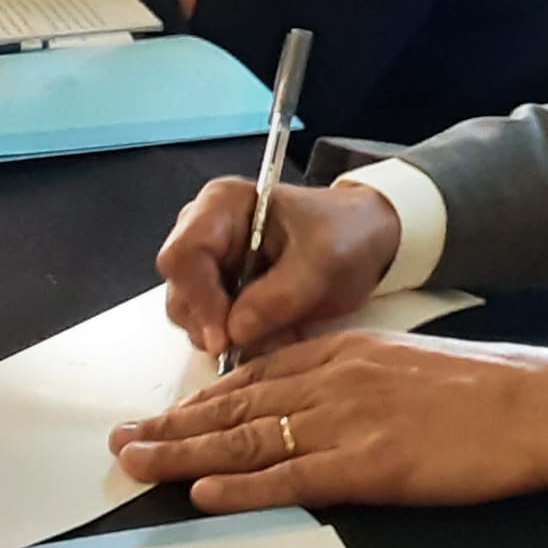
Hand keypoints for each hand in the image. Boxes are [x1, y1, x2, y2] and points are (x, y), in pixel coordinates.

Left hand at [110, 332, 547, 512]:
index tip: (167, 413)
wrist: (534, 402)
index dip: (205, 397)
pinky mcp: (368, 463)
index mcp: (347, 348)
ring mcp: (348, 419)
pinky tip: (203, 491)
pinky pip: (290, 476)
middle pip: (238, 403)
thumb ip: (356, 377)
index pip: (258, 372)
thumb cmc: (483, 387)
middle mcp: (336, 376)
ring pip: (248, 437)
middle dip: (174, 423)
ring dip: (185, 453)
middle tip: (123, 439)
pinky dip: (241, 485)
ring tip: (138, 463)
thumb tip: (314, 404)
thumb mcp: (407, 364)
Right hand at [160, 179, 402, 358]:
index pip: (183, 255)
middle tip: (258, 339)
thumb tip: (234, 332)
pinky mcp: (224, 295)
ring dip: (233, 337)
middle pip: (180, 292)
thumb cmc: (346, 232)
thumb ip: (278, 296)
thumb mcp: (322, 260)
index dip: (198, 299)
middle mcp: (207, 232)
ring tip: (281, 331)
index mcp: (222, 204)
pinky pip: (215, 331)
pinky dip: (244, 342)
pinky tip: (278, 333)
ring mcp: (213, 266)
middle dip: (215, 324)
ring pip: (193, 318)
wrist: (367, 240)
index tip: (224, 336)